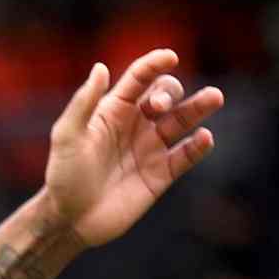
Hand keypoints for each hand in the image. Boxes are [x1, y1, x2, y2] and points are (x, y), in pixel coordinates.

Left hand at [43, 51, 222, 248]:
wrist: (69, 221)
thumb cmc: (63, 177)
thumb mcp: (66, 138)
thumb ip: (82, 104)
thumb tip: (100, 67)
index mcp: (114, 109)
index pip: (140, 77)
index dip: (155, 63)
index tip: (169, 57)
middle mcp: (136, 124)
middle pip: (165, 95)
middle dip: (169, 93)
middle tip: (160, 108)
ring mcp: (150, 149)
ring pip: (182, 120)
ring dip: (199, 107)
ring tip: (215, 98)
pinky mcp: (160, 175)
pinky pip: (185, 156)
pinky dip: (197, 147)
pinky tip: (204, 138)